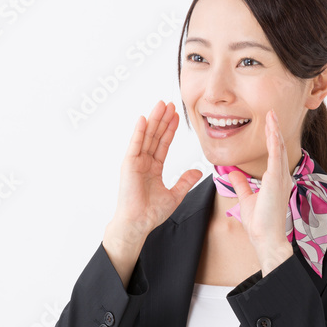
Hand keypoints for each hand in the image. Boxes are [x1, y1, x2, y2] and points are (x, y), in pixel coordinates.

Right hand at [107, 100, 202, 244]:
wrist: (139, 223)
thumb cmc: (151, 213)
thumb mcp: (175, 195)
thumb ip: (185, 181)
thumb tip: (198, 171)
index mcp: (153, 168)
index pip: (163, 144)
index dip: (170, 129)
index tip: (177, 115)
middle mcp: (143, 162)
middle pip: (155, 136)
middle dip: (163, 119)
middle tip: (170, 103)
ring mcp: (135, 162)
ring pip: (146, 136)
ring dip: (153, 120)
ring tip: (161, 105)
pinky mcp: (128, 165)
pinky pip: (135, 145)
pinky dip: (139, 132)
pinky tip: (144, 119)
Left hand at [227, 109, 294, 263]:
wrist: (266, 238)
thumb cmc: (260, 224)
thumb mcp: (247, 199)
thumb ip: (242, 185)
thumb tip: (234, 173)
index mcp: (275, 181)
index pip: (273, 155)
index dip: (271, 139)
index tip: (267, 126)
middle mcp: (281, 177)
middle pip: (278, 148)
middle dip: (274, 130)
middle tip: (271, 113)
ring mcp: (280, 178)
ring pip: (278, 148)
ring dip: (274, 130)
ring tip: (271, 114)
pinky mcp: (276, 180)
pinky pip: (276, 156)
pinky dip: (274, 141)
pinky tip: (272, 129)